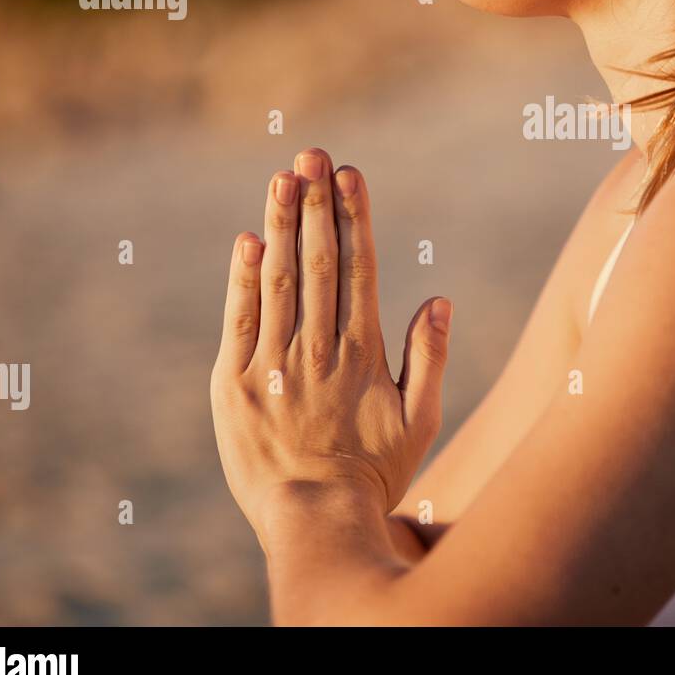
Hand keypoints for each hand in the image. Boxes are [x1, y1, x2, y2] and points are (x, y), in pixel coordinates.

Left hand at [210, 147, 451, 549]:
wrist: (315, 520)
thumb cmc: (375, 471)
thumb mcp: (420, 419)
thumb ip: (430, 356)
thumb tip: (438, 299)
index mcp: (363, 352)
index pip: (359, 268)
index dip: (354, 217)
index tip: (349, 174)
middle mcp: (318, 348)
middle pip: (318, 261)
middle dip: (316, 204)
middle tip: (311, 154)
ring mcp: (274, 363)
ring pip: (278, 280)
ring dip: (281, 225)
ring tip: (282, 178)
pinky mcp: (235, 383)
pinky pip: (239, 320)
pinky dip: (242, 279)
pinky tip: (247, 240)